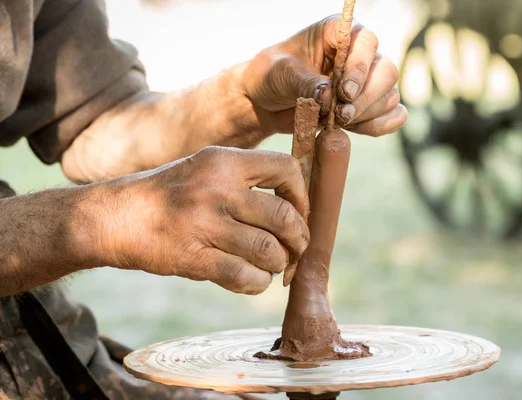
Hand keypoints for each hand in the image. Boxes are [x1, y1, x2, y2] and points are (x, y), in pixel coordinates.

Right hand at [101, 147, 309, 294]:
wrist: (113, 217)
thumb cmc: (168, 195)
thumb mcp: (205, 169)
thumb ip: (245, 181)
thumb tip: (296, 206)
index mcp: (223, 161)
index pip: (286, 169)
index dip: (302, 196)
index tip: (297, 213)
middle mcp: (217, 188)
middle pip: (285, 217)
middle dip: (298, 240)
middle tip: (293, 250)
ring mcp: (204, 223)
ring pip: (270, 251)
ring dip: (277, 264)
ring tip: (268, 265)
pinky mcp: (192, 257)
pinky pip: (246, 276)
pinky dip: (257, 283)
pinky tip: (251, 279)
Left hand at [241, 15, 407, 135]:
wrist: (266, 102)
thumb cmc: (271, 77)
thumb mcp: (282, 74)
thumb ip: (307, 83)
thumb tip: (330, 98)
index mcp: (339, 33)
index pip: (367, 42)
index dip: (360, 68)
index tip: (343, 93)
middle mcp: (360, 55)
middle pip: (387, 72)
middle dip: (366, 98)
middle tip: (341, 115)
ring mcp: (368, 83)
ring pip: (390, 97)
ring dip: (368, 115)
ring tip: (338, 123)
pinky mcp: (369, 108)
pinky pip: (393, 116)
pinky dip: (378, 126)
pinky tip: (354, 130)